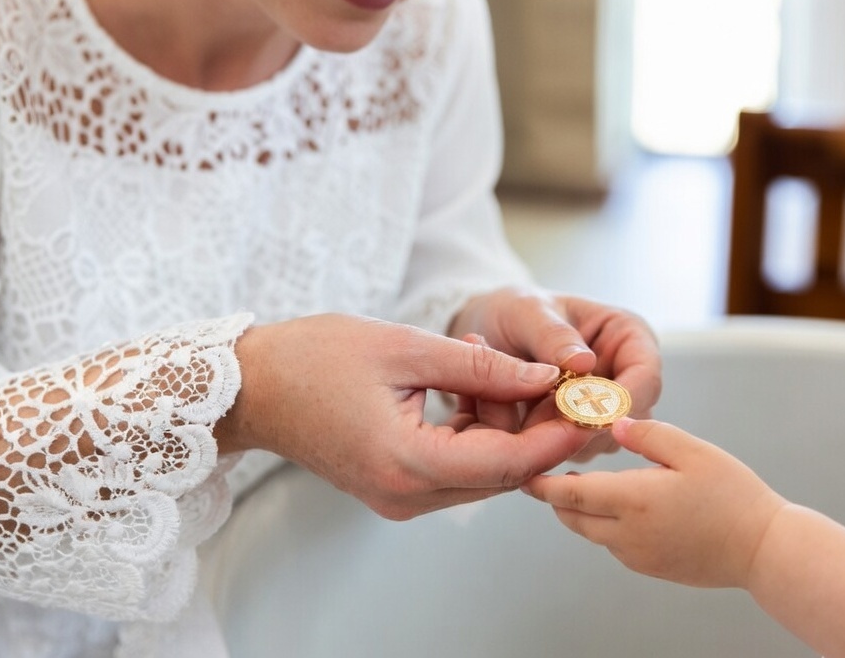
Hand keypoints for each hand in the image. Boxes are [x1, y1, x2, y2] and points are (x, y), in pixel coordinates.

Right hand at [214, 314, 589, 518]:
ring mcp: (399, 497)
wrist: (253, 387)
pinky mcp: (395, 487)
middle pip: (499, 475)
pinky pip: (455, 467)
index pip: (506, 463)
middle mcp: (407, 495)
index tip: (591, 408)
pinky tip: (473, 383)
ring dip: (507, 428)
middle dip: (540, 433)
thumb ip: (480, 366)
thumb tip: (544, 377)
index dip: (555, 438)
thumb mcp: (405, 347)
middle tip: (569, 388)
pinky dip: (476, 431)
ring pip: (481, 473)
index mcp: (407, 463)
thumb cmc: (314, 358)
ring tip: (512, 370)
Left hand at [448, 289, 661, 457]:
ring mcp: (607, 408)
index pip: (646, 376)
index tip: (583, 414)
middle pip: (629, 418)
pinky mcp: (583, 431)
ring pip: (603, 440)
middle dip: (586, 425)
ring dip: (564, 437)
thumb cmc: (515, 311)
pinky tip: (521, 423)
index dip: (622, 401)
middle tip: (540, 417)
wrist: (487, 330)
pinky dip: (548, 444)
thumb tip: (584, 362)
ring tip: (523, 412)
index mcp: (629, 336)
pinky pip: (575, 450)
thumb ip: (554, 336)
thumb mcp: (528, 311)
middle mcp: (627, 376)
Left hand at [523, 418, 786, 587]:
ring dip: (582, 510)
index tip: (523, 472)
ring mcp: (637, 556)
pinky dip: (605, 524)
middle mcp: (627, 535)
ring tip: (584, 483)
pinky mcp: (650, 567)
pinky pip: (613, 544)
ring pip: (591, 531)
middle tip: (548, 470)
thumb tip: (612, 424)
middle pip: (572, 517)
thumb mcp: (692, 451)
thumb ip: (648, 435)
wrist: (764, 550)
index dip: (541, 484)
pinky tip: (621, 504)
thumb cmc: (734, 496)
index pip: (569, 494)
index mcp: (633, 501)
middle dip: (556, 496)